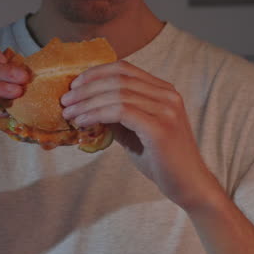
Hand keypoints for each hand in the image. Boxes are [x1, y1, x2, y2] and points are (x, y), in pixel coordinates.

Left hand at [59, 61, 219, 209]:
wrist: (189, 185)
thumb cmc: (161, 160)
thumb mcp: (136, 130)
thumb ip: (117, 115)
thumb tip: (85, 105)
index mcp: (164, 91)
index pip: (124, 68)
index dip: (95, 73)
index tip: (74, 85)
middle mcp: (167, 95)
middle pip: (117, 78)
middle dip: (85, 88)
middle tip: (65, 100)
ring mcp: (166, 110)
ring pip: (116, 94)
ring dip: (86, 102)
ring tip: (69, 113)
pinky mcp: (159, 128)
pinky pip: (120, 111)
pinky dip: (96, 114)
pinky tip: (82, 122)